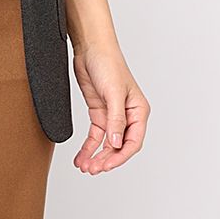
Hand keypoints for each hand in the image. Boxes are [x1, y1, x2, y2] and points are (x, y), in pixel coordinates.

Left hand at [70, 39, 147, 172]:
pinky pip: (95, 136)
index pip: (133, 142)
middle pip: (119, 146)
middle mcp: (127, 116)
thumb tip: (116, 144)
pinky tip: (80, 158)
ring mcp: (112, 115)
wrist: (90, 48)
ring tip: (85, 167)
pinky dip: (88, 148)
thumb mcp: (114, 93)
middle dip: (106, 159)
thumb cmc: (108, 64)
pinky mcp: (99, 112)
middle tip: (92, 169)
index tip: (106, 166)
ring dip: (96, 156)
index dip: (120, 157)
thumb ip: (116, 120)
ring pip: (106, 143)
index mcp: (138, 111)